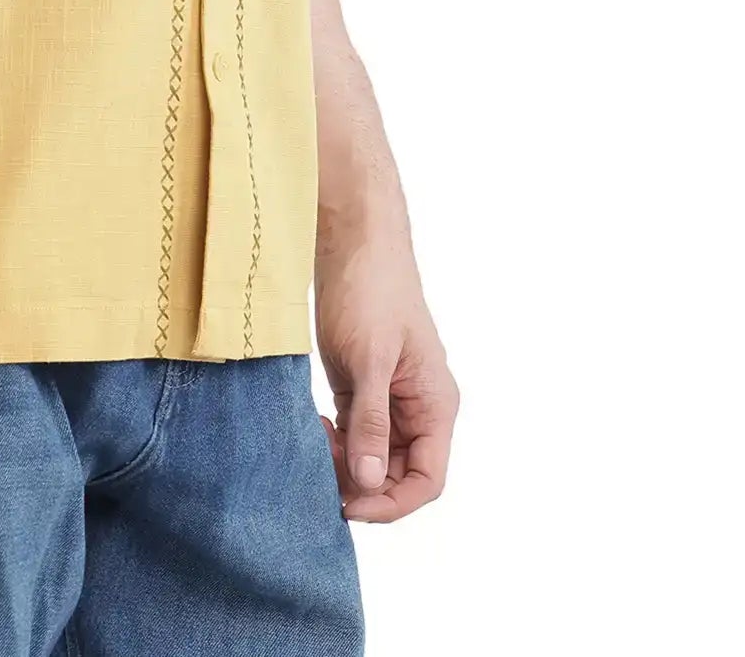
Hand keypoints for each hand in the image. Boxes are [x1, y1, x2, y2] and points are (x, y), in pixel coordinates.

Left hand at [314, 230, 458, 523]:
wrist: (353, 239)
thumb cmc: (371, 289)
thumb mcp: (369, 359)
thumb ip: (369, 422)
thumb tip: (368, 482)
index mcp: (434, 405)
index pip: (426, 480)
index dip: (391, 503)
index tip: (350, 505)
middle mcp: (417, 408)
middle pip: (395, 474)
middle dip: (359, 484)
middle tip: (318, 472)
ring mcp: (388, 398)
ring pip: (370, 457)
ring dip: (341, 463)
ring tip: (310, 442)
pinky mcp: (360, 386)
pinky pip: (352, 434)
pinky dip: (332, 441)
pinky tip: (311, 427)